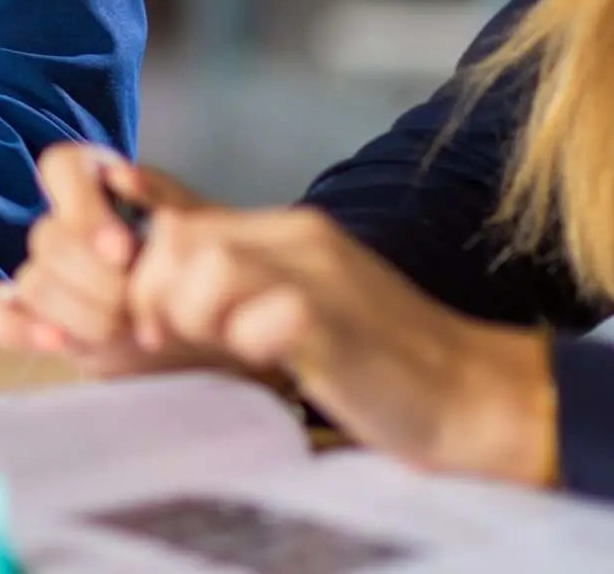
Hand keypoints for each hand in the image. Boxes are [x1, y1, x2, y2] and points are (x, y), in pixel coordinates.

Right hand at [0, 143, 218, 375]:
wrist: (219, 334)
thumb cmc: (209, 271)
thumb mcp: (205, 229)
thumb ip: (165, 199)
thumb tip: (122, 176)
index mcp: (99, 185)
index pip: (61, 167)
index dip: (84, 211)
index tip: (122, 252)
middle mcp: (65, 225)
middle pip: (47, 236)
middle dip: (92, 279)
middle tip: (134, 305)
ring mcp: (47, 274)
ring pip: (30, 280)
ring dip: (75, 311)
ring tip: (122, 331)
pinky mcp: (36, 318)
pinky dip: (15, 326)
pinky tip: (56, 341)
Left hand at [124, 205, 555, 484]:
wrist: (467, 393)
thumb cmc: (375, 365)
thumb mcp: (294, 309)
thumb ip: (238, 290)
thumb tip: (155, 296)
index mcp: (288, 231)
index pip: (182, 220)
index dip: (146, 270)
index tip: (149, 322)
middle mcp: (301, 238)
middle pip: (180, 235)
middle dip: (154, 290)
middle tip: (167, 339)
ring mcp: (321, 274)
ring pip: (211, 262)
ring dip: (192, 312)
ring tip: (219, 348)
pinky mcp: (337, 319)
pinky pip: (265, 310)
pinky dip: (246, 338)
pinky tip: (266, 362)